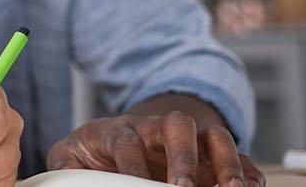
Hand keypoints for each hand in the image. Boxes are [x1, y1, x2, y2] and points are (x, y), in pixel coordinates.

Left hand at [46, 111, 263, 186]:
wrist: (119, 139)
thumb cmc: (94, 152)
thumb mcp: (71, 155)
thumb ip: (64, 165)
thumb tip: (57, 180)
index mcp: (122, 129)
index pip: (128, 141)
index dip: (133, 165)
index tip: (137, 185)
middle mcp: (159, 129)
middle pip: (178, 125)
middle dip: (182, 157)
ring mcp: (191, 140)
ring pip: (216, 137)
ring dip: (226, 163)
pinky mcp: (212, 156)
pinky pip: (239, 158)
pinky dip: (248, 174)